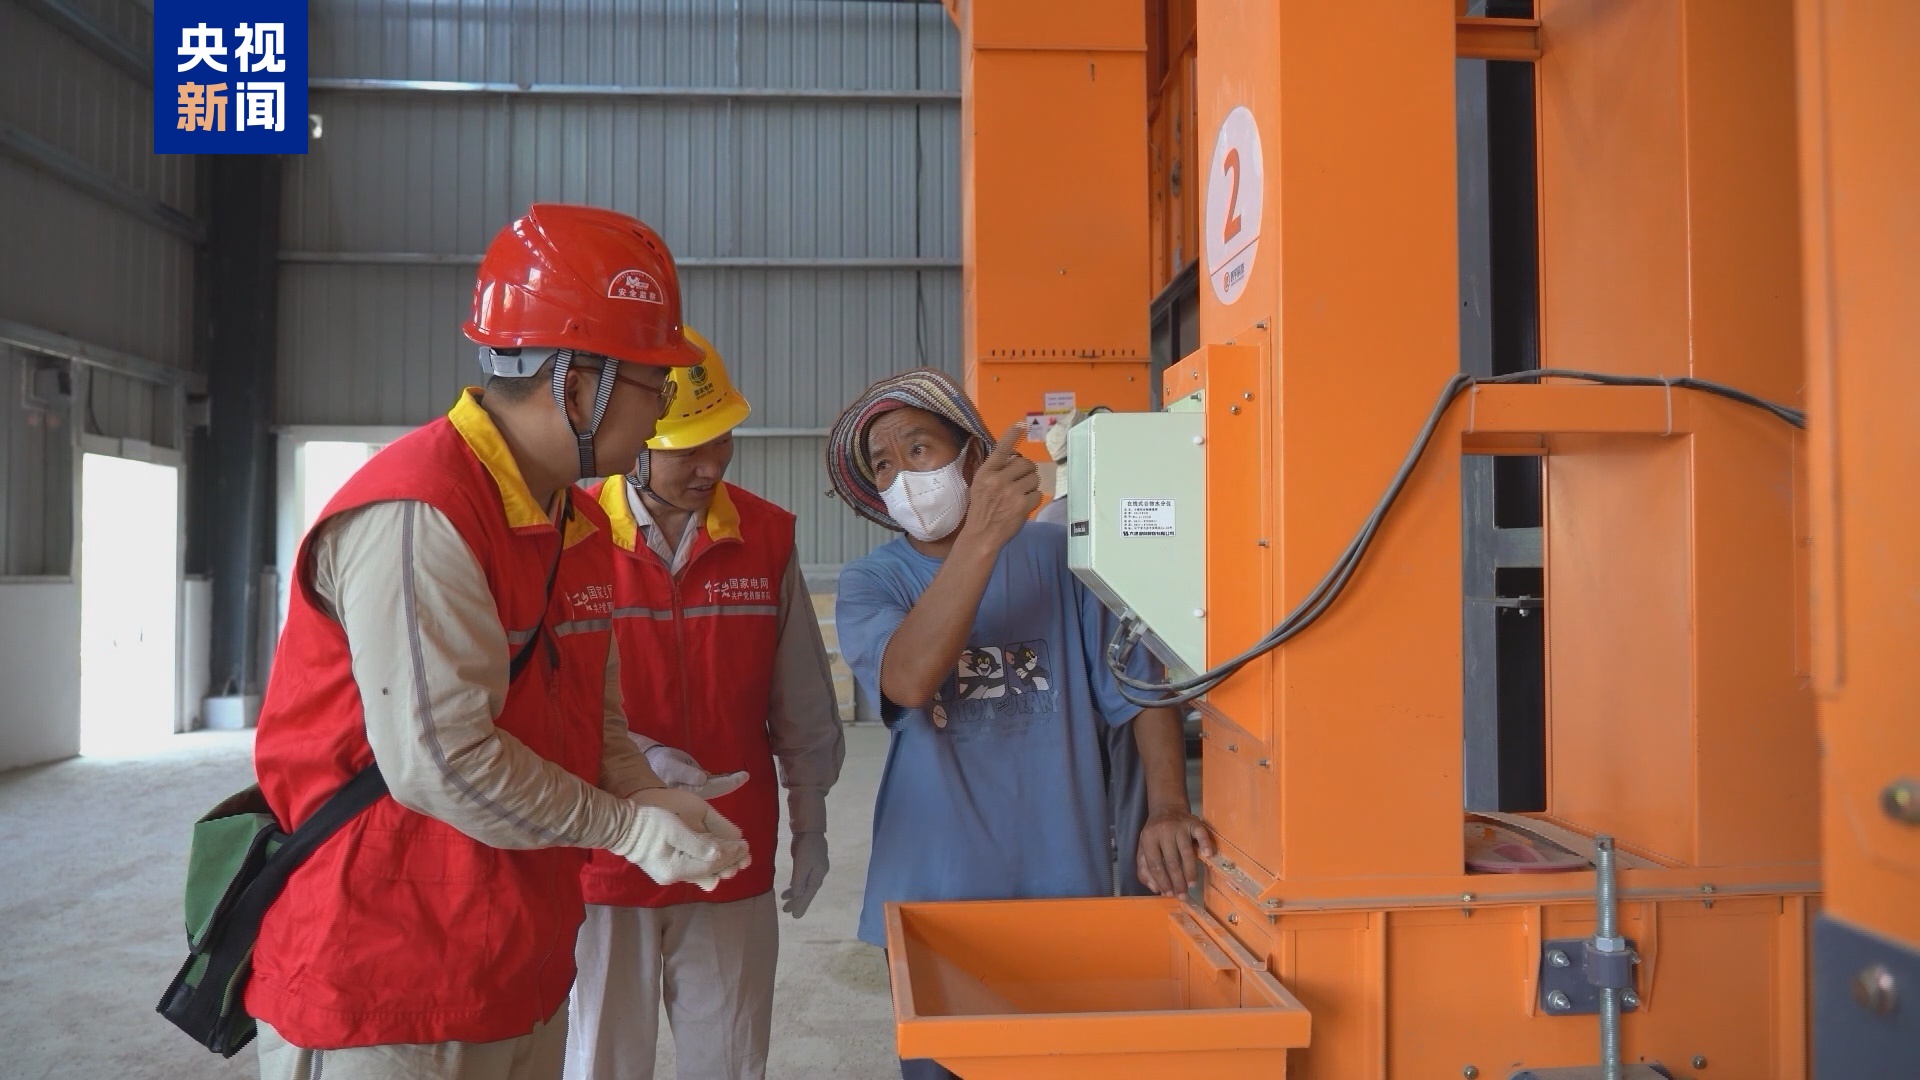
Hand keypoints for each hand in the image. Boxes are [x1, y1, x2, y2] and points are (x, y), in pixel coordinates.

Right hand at [611, 787, 750, 890]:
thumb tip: (719, 854)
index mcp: (675, 868)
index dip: (730, 854)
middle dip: (730, 860)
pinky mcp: (667, 869)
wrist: (620, 825)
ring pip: (702, 871)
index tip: (746, 845)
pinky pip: (694, 868)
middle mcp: (673, 876)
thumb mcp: (673, 828)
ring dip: (721, 863)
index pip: (711, 863)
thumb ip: (697, 843)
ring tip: (738, 856)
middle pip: (708, 870)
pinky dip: (708, 862)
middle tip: (747, 852)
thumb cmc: (647, 821)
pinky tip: (718, 857)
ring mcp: (669, 874)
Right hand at [643, 742, 749, 799]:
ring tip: (740, 775)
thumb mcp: (671, 766)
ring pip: (715, 790)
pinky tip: (730, 777)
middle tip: (745, 775)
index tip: (744, 775)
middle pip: (717, 791)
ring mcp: (694, 794)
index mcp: (689, 793)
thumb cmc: (661, 764)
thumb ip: (686, 773)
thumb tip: (702, 779)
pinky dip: (721, 782)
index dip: (730, 782)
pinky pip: (711, 786)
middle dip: (731, 784)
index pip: (715, 788)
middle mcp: (694, 797)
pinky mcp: (694, 789)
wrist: (649, 765)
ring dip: (728, 784)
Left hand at [781, 831, 828, 918]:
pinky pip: (800, 880)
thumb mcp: (802, 864)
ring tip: (785, 904)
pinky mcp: (806, 865)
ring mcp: (812, 870)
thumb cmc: (807, 847)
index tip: (795, 916)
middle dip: (798, 902)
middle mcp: (817, 875)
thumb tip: (798, 895)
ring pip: (803, 886)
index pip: (809, 894)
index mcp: (818, 876)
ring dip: (795, 895)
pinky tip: (789, 891)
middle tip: (788, 913)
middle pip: (807, 892)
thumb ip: (800, 880)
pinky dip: (795, 886)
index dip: (802, 905)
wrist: (809, 830)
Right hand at [957, 425, 1042, 550]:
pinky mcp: (1022, 505)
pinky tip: (1023, 505)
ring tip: (1020, 495)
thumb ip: (995, 471)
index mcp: (986, 472)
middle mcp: (998, 479)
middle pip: (1026, 464)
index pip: (1001, 449)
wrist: (982, 534)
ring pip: (1034, 479)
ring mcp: (1011, 493)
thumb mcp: (981, 485)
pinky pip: (1037, 494)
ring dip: (1031, 486)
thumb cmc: (982, 508)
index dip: (1012, 435)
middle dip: (1027, 472)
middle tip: (1021, 481)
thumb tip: (1015, 458)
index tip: (1021, 423)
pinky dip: (1033, 500)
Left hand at [1136, 806, 1214, 896]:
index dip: (1162, 881)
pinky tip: (1207, 856)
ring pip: (1186, 852)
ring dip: (1190, 870)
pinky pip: (1201, 834)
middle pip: (1172, 861)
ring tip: (1191, 885)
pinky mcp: (1194, 822)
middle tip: (1182, 895)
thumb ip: (1144, 869)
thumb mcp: (1143, 848)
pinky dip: (1205, 845)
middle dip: (1177, 881)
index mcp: (1148, 838)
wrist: (1167, 807)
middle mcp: (1164, 831)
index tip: (1168, 894)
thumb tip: (1155, 889)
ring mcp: (1180, 826)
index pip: (1155, 864)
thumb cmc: (1155, 834)